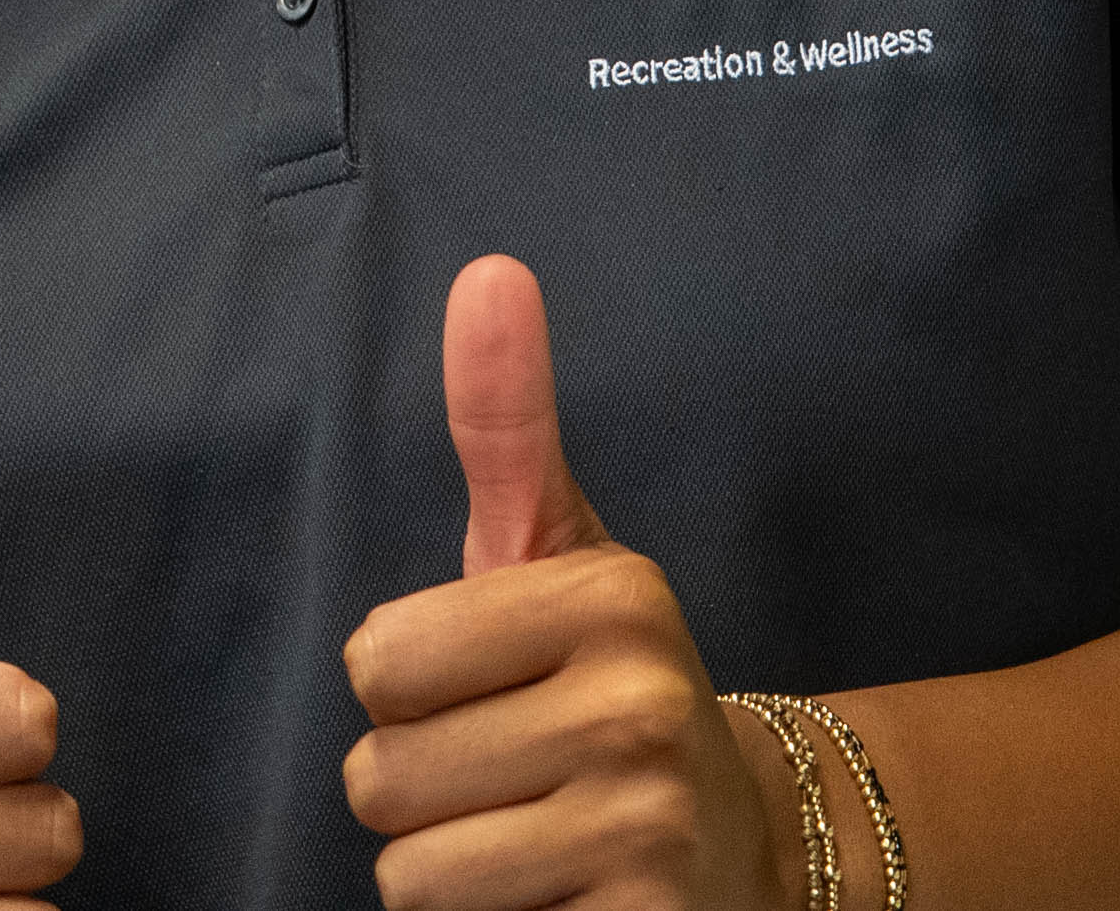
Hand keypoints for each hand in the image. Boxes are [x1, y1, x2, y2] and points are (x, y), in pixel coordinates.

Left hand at [339, 258, 794, 909]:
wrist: (745, 848)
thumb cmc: (603, 688)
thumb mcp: (555, 553)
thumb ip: (507, 423)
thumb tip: (490, 272)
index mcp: (615, 597)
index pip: (375, 659)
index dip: (405, 688)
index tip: (492, 685)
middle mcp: (645, 709)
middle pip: (381, 776)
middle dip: (423, 789)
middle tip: (513, 777)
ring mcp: (650, 833)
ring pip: (410, 874)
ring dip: (449, 871)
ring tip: (531, 840)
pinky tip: (560, 903)